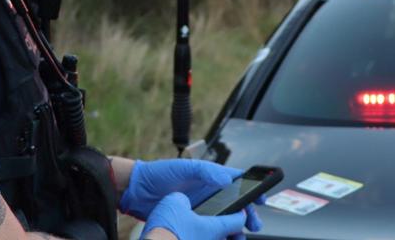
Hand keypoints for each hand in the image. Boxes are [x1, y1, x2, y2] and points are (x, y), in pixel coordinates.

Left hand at [119, 158, 262, 232]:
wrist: (138, 192)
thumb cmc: (158, 174)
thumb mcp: (182, 168)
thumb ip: (204, 171)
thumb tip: (226, 179)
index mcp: (209, 176)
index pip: (236, 181)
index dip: (252, 188)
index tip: (263, 199)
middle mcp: (209, 192)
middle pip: (236, 204)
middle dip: (248, 214)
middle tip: (254, 224)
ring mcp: (202, 207)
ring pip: (226, 219)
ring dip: (235, 228)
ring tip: (239, 236)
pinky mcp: (193, 221)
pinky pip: (212, 230)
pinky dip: (220, 236)